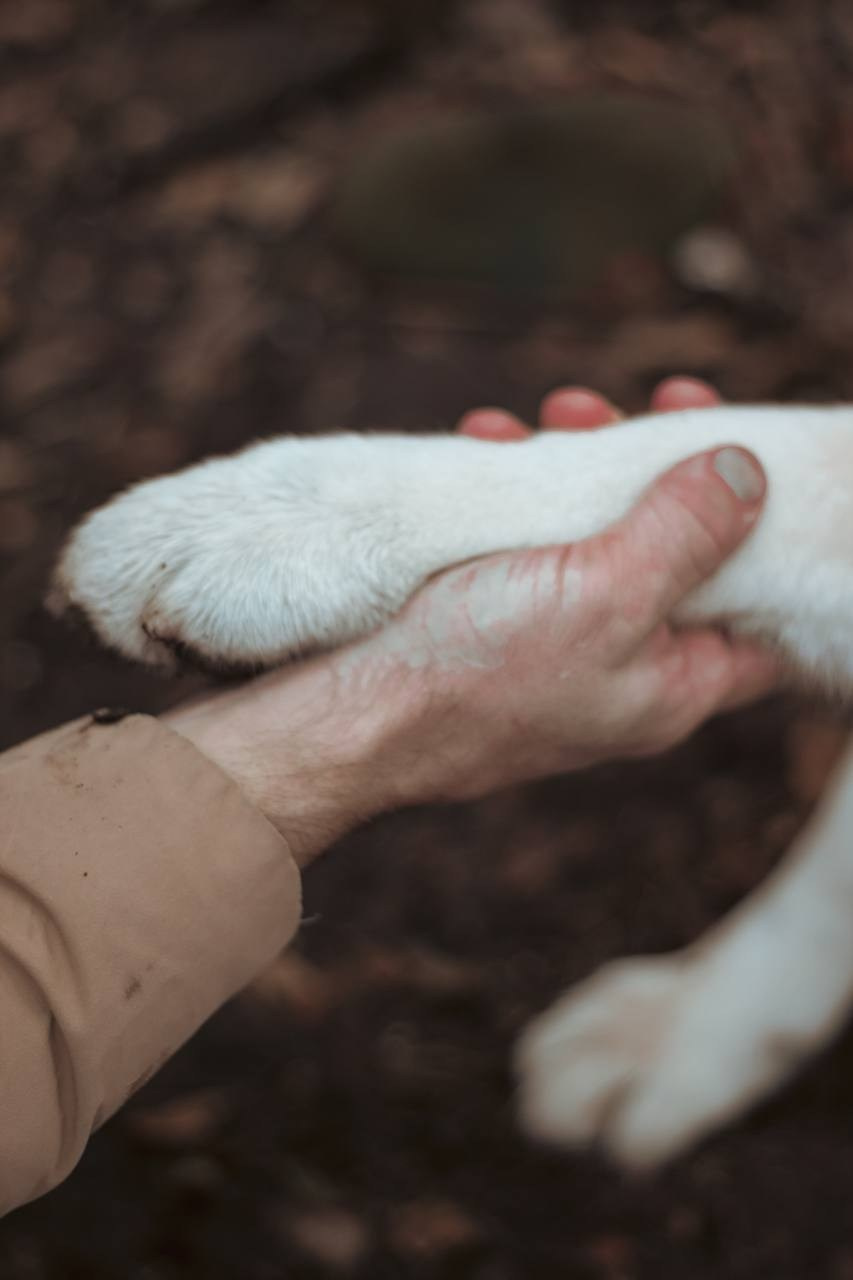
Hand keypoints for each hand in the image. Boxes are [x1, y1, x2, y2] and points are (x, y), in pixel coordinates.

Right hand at [167, 377, 777, 863]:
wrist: (341, 718)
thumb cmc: (472, 676)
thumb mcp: (604, 595)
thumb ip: (688, 533)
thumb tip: (750, 474)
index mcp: (673, 682)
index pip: (762, 607)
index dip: (769, 527)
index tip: (740, 448)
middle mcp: (623, 666)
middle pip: (677, 553)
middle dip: (657, 470)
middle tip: (638, 408)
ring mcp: (555, 642)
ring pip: (595, 537)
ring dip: (581, 465)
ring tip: (551, 416)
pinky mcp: (494, 618)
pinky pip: (525, 542)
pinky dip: (517, 488)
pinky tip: (487, 446)